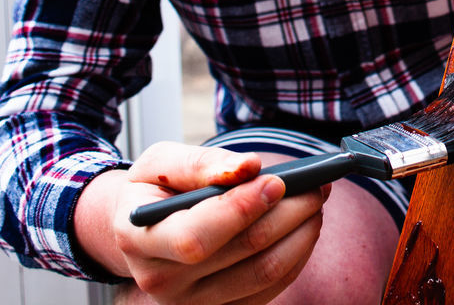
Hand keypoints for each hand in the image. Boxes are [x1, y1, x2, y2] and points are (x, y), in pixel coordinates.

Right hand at [73, 142, 327, 304]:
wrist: (139, 230)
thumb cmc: (151, 190)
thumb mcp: (159, 164)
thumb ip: (200, 163)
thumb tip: (248, 167)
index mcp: (140, 239)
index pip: (196, 237)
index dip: (241, 209)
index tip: (277, 181)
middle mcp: (163, 281)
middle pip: (243, 251)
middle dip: (288, 212)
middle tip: (314, 185)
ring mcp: (191, 304)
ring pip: (265, 272)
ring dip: (301, 233)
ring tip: (314, 201)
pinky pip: (270, 288)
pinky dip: (296, 254)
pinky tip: (303, 227)